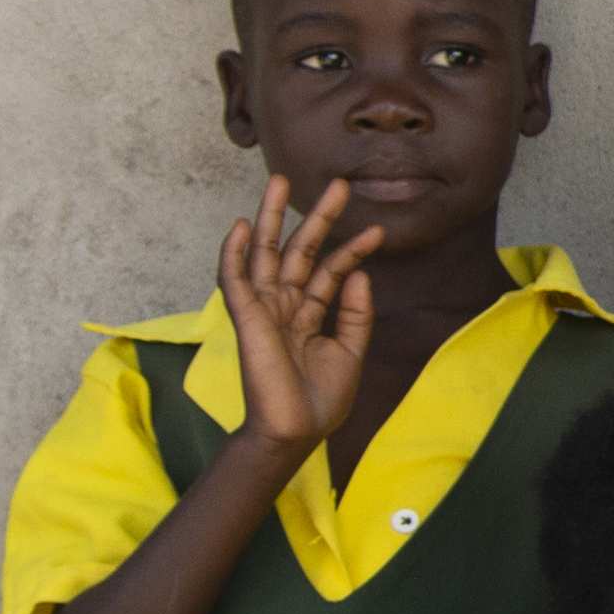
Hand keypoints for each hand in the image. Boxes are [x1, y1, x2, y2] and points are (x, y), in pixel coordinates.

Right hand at [216, 176, 385, 452]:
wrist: (297, 432)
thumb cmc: (320, 399)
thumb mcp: (350, 351)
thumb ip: (356, 313)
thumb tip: (360, 273)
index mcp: (308, 313)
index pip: (330, 271)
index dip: (353, 249)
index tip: (377, 230)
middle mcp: (285, 306)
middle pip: (298, 251)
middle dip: (316, 217)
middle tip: (338, 183)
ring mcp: (265, 310)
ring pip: (265, 254)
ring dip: (271, 217)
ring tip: (281, 181)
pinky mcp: (247, 319)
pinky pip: (235, 280)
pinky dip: (235, 252)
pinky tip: (242, 225)